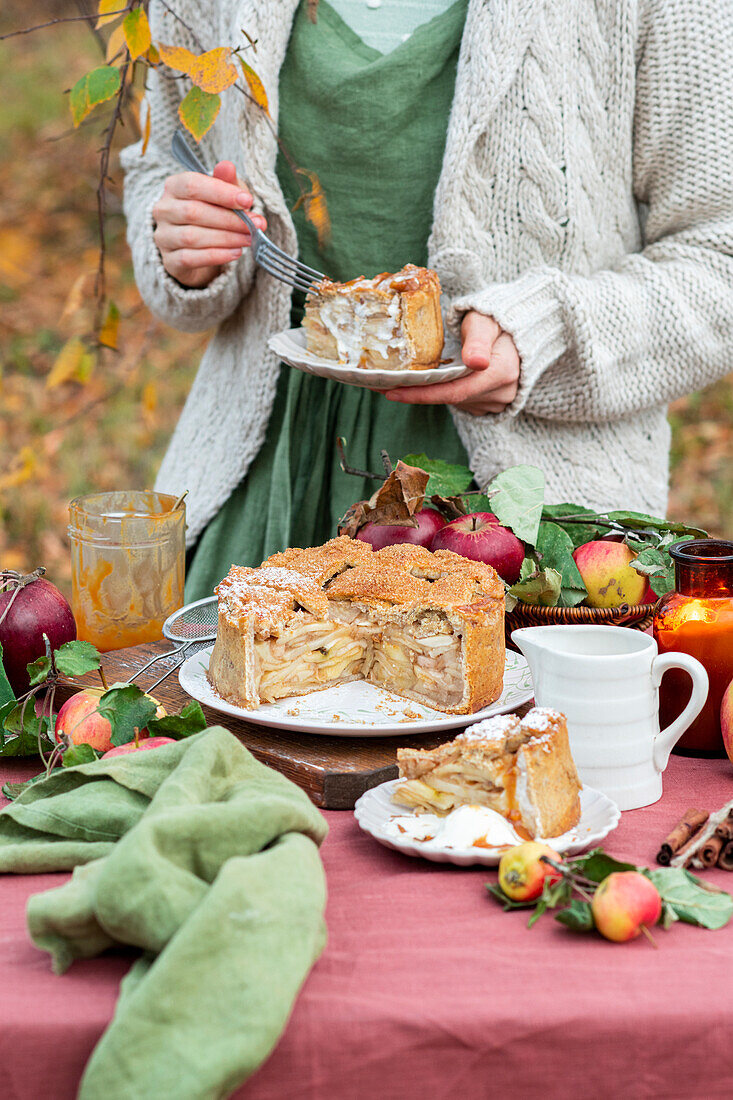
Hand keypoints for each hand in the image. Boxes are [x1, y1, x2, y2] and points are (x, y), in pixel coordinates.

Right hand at [152, 161, 266, 287]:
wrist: (196, 248)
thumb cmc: (210, 213)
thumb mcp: (222, 194)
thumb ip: (225, 182)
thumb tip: (227, 166)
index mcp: (174, 187)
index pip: (193, 185)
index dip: (221, 193)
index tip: (248, 200)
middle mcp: (163, 210)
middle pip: (194, 212)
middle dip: (229, 219)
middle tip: (255, 225)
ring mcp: (164, 236)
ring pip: (192, 237)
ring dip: (226, 238)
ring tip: (248, 239)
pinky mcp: (169, 260)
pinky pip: (191, 258)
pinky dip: (217, 256)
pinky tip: (236, 253)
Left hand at [383, 311, 519, 414]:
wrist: (518, 331)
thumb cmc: (497, 320)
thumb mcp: (486, 321)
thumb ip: (479, 339)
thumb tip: (476, 362)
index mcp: (502, 372)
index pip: (455, 390)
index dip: (422, 394)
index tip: (392, 391)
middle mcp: (500, 393)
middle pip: (449, 398)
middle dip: (414, 394)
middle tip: (380, 386)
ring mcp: (495, 402)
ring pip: (452, 401)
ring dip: (424, 393)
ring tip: (394, 382)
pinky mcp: (488, 403)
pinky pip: (458, 400)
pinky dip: (438, 392)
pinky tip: (421, 383)